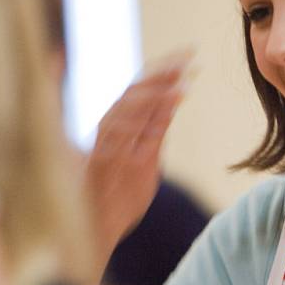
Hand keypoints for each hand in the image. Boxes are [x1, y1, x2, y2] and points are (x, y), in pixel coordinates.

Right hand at [85, 50, 191, 270]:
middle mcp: (107, 130)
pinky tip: (174, 101)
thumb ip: (155, 128)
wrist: (94, 228)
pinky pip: (129, 133)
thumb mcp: (144, 157)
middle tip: (190, 57)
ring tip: (185, 77)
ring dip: (158, 90)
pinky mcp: (110, 164)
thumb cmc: (117, 192)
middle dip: (163, 71)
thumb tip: (175, 104)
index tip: (187, 55)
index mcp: (114, 124)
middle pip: (135, 90)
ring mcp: (108, 146)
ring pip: (130, 107)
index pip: (139, 87)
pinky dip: (151, 115)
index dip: (163, 69)